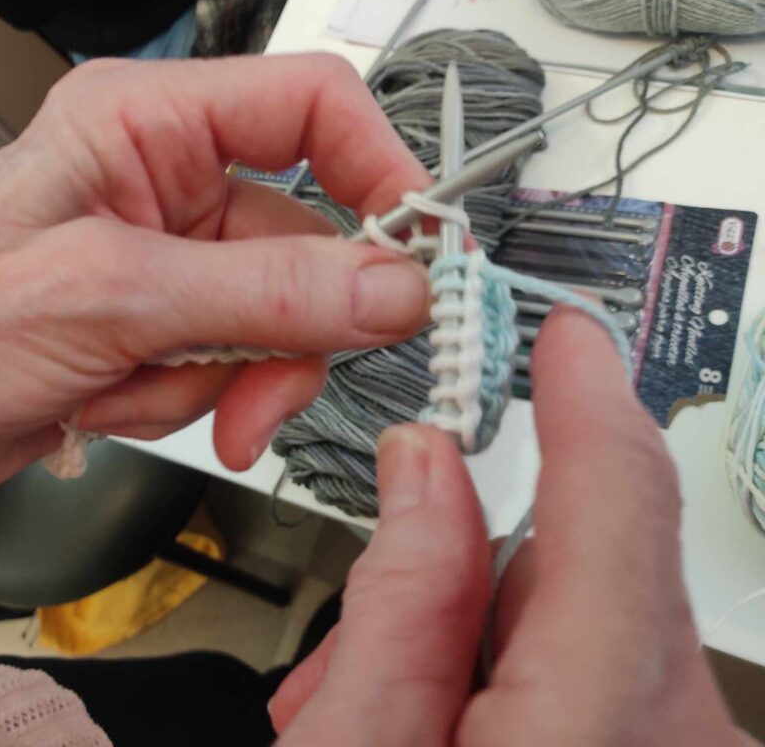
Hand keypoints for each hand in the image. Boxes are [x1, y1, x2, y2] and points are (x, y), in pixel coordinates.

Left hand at [0, 55, 430, 520]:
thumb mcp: (111, 300)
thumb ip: (264, 292)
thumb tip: (390, 286)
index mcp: (142, 124)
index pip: (308, 108)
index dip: (379, 168)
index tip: (419, 249)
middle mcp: (165, 182)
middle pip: (306, 241)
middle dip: (283, 331)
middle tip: (260, 388)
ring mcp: (170, 260)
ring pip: (278, 318)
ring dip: (223, 378)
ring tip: (138, 392)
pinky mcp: (165, 324)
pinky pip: (236, 363)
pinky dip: (192, 400)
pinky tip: (115, 403)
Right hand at [269, 309, 753, 746]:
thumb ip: (395, 601)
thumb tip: (424, 466)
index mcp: (597, 727)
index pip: (616, 504)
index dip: (585, 400)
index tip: (569, 336)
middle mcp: (676, 742)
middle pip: (583, 573)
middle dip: (467, 569)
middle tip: (366, 630)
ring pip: (580, 625)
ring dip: (473, 637)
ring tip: (382, 708)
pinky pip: (594, 677)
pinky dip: (509, 682)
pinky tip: (435, 725)